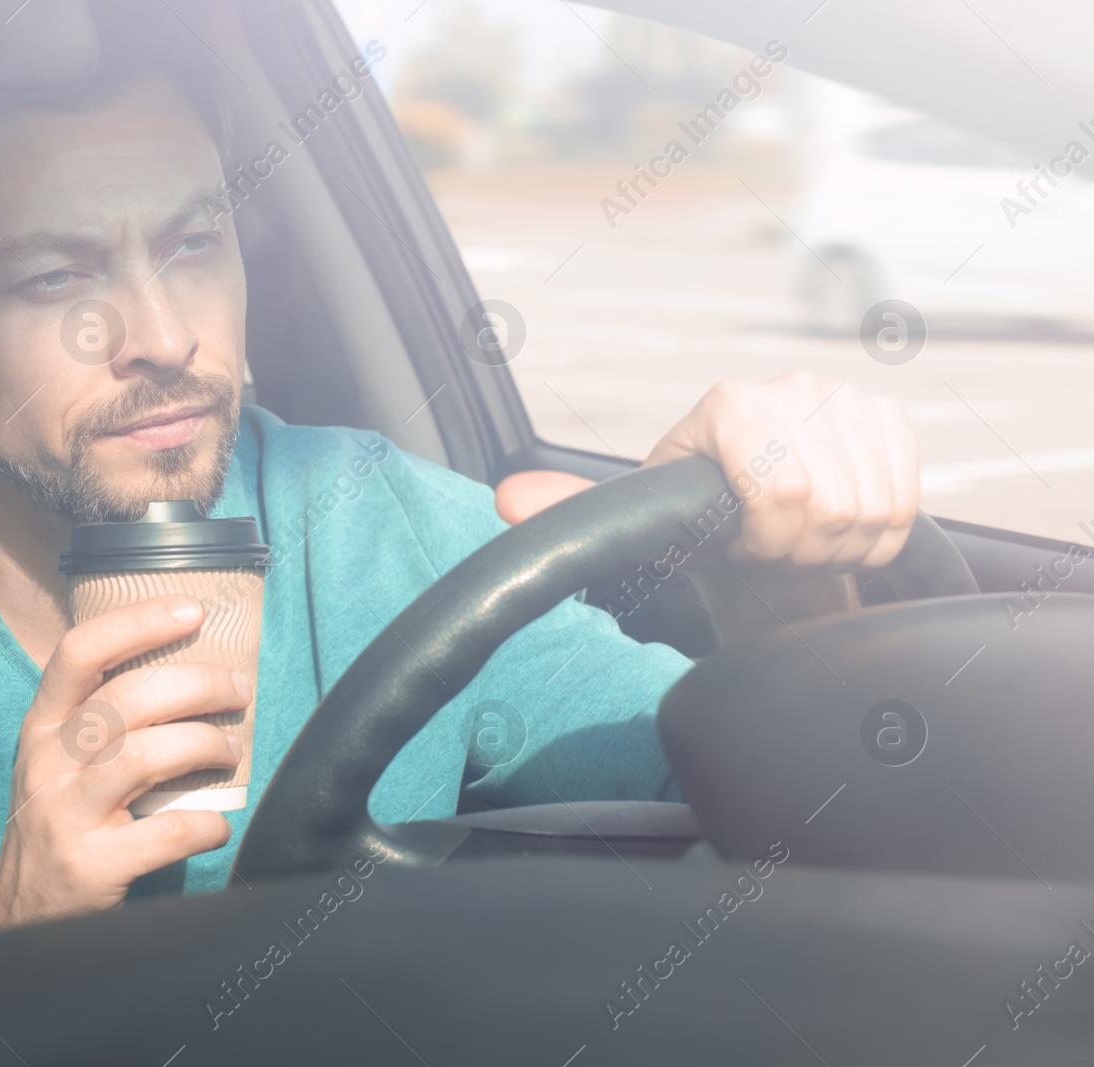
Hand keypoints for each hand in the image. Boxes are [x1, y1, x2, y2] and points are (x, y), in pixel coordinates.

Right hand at [0, 595, 246, 939]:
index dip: (138, 622)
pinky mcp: (90, 864)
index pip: (80, 652)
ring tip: (232, 749)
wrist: (18, 914)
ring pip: (142, 756)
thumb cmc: (59, 820)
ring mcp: (65, 814)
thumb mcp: (59, 760)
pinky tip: (219, 824)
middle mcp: (46, 762)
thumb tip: (190, 672)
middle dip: (196, 685)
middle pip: (126, 699)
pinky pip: (163, 833)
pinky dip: (203, 824)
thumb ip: (103, 719)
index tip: (192, 609)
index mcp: (41, 726)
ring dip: (202, 744)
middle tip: (238, 689)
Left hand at [494, 372, 917, 569]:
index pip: (782, 488)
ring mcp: (842, 396)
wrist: (755, 530)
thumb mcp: (642, 526)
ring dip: (841, 545)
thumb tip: (509, 499)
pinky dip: (879, 533)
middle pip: (830, 501)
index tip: (748, 550)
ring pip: (874, 503)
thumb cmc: (697, 529)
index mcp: (728, 405)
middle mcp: (788, 386)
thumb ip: (576, 515)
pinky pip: (906, 495)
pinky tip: (840, 530)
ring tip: (802, 544)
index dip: (771, 540)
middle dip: (804, 549)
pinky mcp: (886, 419)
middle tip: (776, 552)